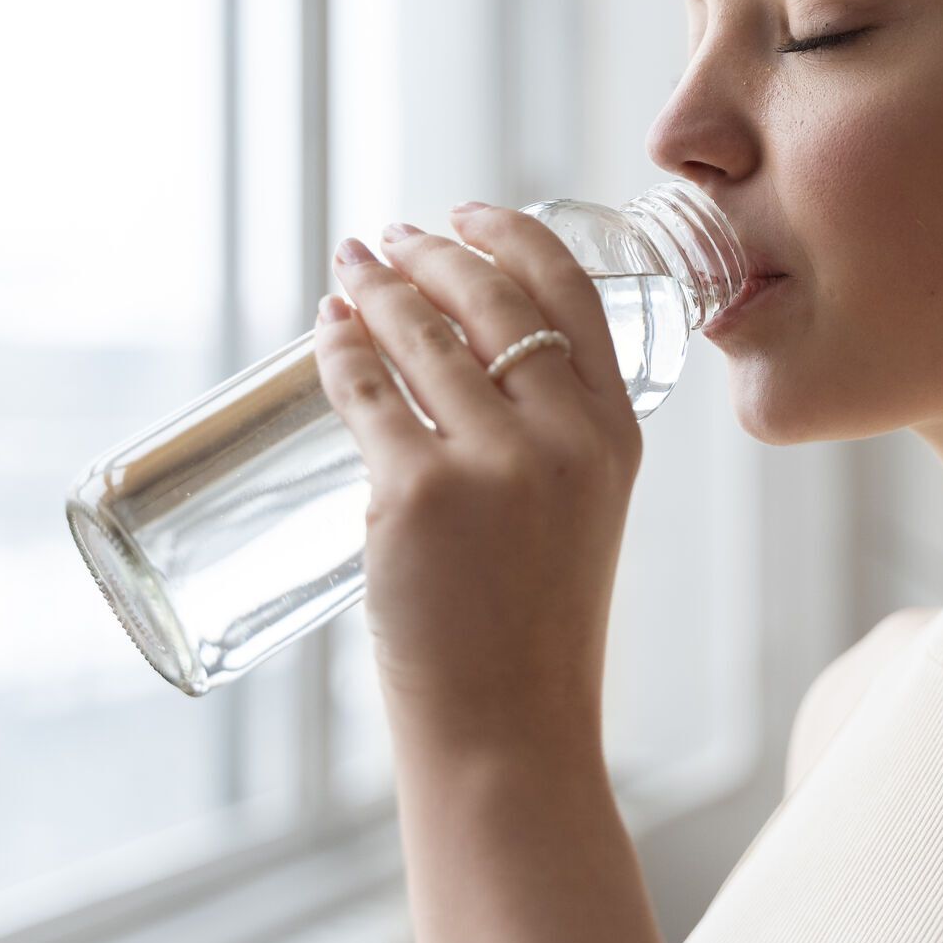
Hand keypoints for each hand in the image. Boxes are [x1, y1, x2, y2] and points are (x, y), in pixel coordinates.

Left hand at [313, 203, 642, 751]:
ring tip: (350, 271)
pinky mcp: (418, 495)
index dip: (513, 238)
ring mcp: (493, 463)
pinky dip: (337, 348)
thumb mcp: (583, 514)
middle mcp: (565, 436)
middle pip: (491, 299)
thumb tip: (456, 361)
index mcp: (617, 434)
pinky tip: (325, 329)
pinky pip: (364, 391)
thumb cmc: (537, 630)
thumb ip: (551, 440)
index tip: (469, 213)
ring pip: (421, 336)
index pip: (572, 295)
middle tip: (391, 238)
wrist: (511, 728)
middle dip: (431, 253)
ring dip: (377, 289)